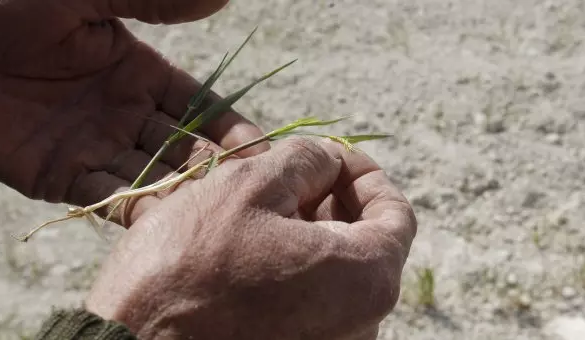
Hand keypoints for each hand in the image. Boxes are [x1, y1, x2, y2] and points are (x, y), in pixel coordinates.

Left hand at [0, 0, 267, 223]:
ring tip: (218, 216)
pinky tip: (167, 224)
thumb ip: (153, 1)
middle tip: (252, 196)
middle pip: (184, 148)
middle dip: (216, 171)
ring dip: (184, 196)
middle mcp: (125, 113)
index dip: (232, 129)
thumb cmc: (7, 7)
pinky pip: (107, 197)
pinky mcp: (61, 177)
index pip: (199, 107)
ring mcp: (95, 146)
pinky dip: (136, 211)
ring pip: (153, 178)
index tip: (263, 153)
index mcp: (138, 72)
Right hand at [85, 137, 416, 339]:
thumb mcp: (249, 185)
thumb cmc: (189, 265)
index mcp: (366, 279)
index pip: (396, 214)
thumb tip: (328, 161)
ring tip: (264, 205)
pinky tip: (252, 246)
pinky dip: (292, 267)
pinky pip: (310, 302)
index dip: (365, 174)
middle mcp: (362, 324)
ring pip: (333, 273)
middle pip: (364, 244)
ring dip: (308, 231)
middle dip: (332, 200)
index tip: (333, 156)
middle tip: (290, 175)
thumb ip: (305, 160)